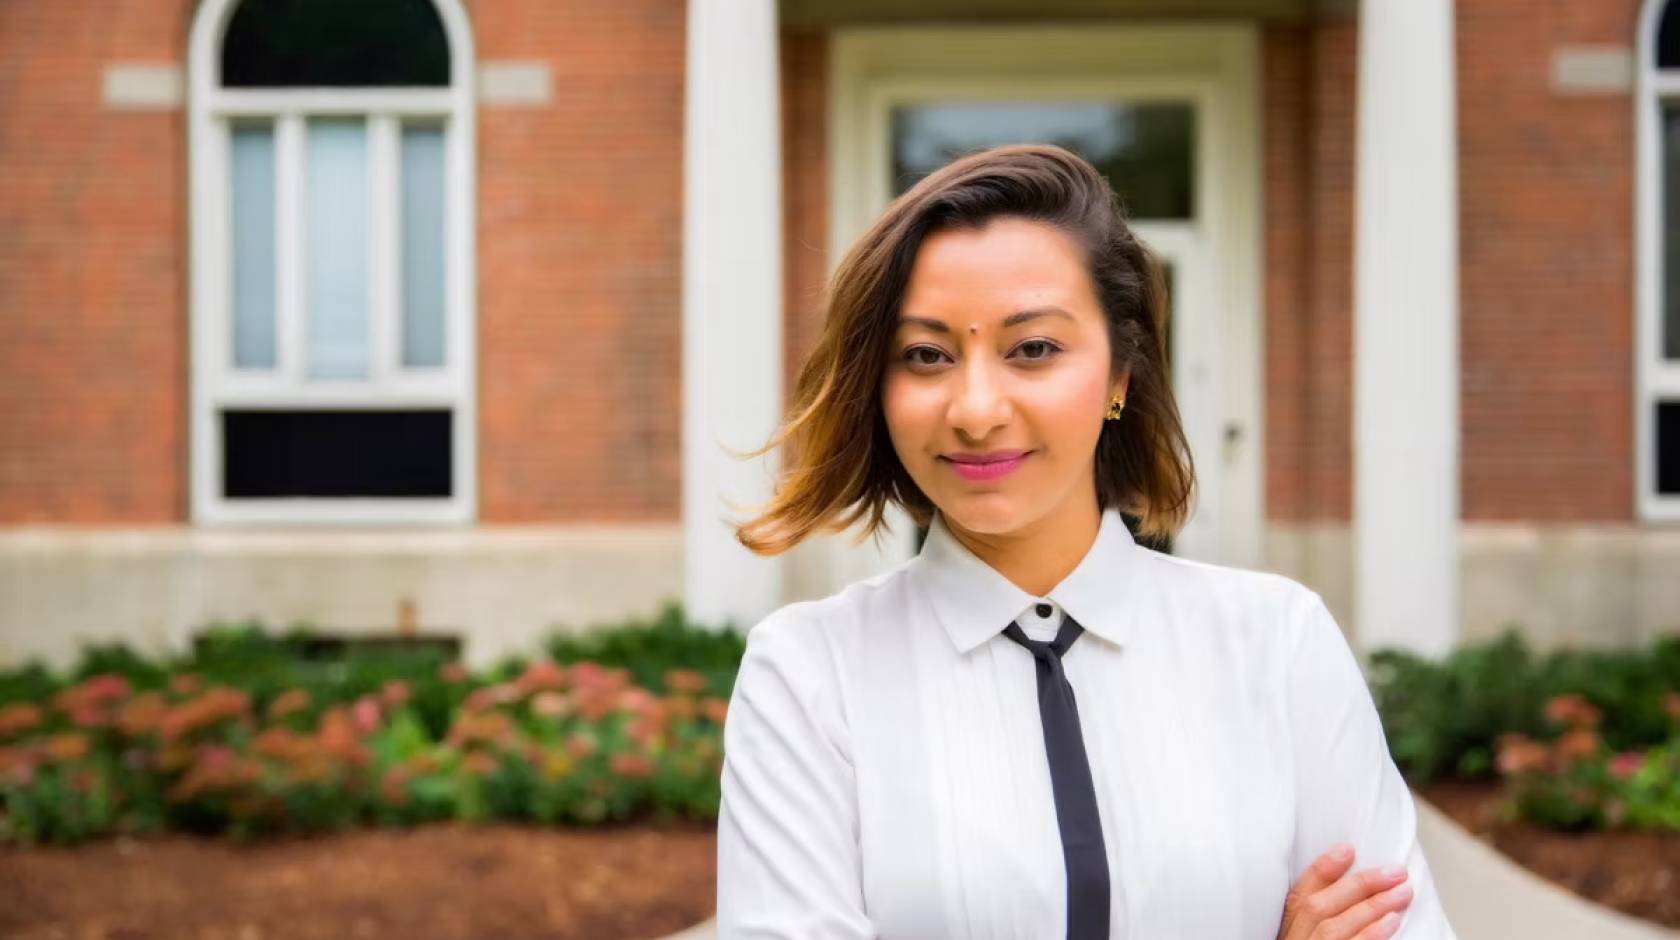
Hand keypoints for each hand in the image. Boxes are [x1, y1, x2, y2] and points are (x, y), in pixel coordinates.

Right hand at [1275, 843, 1413, 939]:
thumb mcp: (1306, 936)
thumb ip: (1320, 920)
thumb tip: (1355, 888)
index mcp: (1287, 932)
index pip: (1298, 896)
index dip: (1321, 870)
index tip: (1347, 849)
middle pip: (1318, 907)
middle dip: (1358, 885)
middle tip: (1395, 871)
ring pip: (1334, 926)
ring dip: (1372, 906)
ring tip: (1404, 892)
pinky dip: (1372, 934)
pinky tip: (1393, 921)